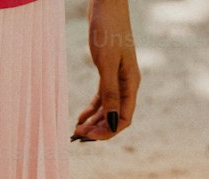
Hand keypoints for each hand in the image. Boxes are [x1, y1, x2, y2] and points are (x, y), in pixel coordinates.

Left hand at [73, 0, 139, 140]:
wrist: (106, 3)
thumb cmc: (108, 28)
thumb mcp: (107, 63)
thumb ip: (110, 93)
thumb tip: (111, 122)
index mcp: (131, 84)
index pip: (123, 118)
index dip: (108, 132)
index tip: (89, 136)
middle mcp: (127, 84)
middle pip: (114, 117)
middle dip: (98, 129)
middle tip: (78, 136)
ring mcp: (118, 79)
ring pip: (107, 109)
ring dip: (93, 121)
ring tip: (77, 129)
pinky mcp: (108, 72)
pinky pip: (101, 97)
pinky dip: (91, 108)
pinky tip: (80, 116)